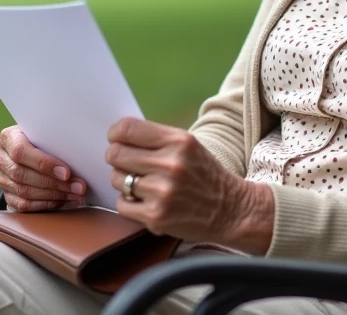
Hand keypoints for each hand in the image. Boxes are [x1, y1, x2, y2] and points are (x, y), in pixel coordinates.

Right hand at [0, 125, 86, 211]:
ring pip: (24, 192)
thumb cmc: (43, 138)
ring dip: (54, 195)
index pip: (21, 152)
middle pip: (23, 175)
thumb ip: (54, 140)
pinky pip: (24, 205)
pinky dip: (45, 204)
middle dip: (54, 183)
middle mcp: (1, 158)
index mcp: (8, 138)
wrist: (30, 148)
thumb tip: (79, 155)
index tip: (67, 172)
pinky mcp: (7, 195)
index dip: (44, 163)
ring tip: (75, 194)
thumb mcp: (45, 133)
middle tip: (78, 186)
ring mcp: (3, 179)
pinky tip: (63, 200)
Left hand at [105, 118, 273, 253]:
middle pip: (116, 154)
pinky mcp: (156, 217)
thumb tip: (119, 136)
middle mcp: (170, 164)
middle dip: (117, 158)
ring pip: (116, 179)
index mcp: (178, 141)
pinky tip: (145, 201)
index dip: (115, 134)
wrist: (231, 210)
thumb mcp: (189, 145)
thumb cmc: (205, 175)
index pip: (127, 129)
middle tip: (127, 163)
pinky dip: (129, 203)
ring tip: (143, 184)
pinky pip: (122, 204)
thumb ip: (157, 139)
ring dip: (124, 182)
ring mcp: (162, 192)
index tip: (116, 139)